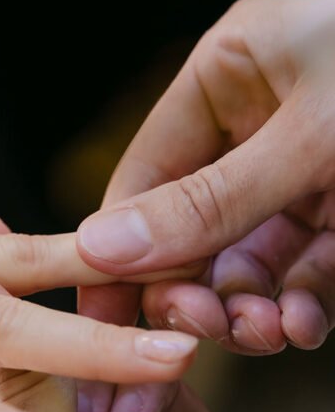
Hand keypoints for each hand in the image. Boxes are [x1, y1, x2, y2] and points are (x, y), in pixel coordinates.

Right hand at [78, 0, 334, 354]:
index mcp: (227, 76)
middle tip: (201, 335)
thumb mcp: (314, 134)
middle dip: (193, 291)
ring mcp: (300, 176)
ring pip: (245, 264)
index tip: (98, 316)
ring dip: (247, 309)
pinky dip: (298, 308)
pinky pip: (303, 275)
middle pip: (191, 232)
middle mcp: (256, 128)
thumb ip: (210, 201)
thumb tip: (101, 249)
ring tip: (264, 335)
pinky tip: (301, 326)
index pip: (145, 177)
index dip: (118, 250)